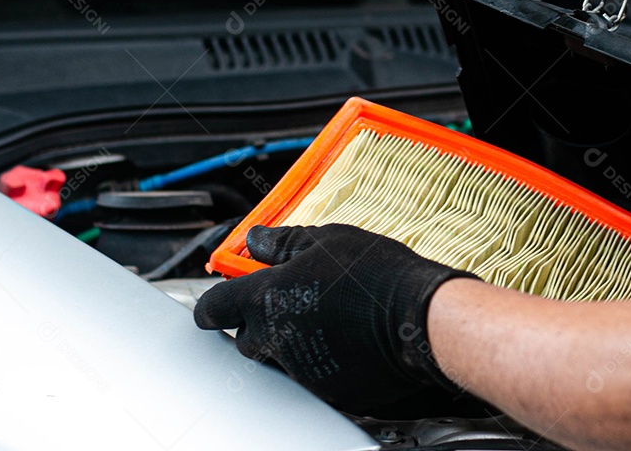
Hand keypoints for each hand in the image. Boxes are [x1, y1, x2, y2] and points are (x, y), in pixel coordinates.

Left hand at [194, 224, 478, 411]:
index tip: (213, 307)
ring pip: (278, 359)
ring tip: (324, 321)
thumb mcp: (328, 241)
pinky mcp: (327, 390)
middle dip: (255, 326)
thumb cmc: (376, 274)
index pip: (214, 308)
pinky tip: (345, 341)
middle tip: (282, 307)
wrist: (420, 318)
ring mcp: (301, 368)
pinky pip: (312, 376)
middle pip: (244, 341)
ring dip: (289, 343)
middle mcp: (276, 338)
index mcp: (267, 298)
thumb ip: (284, 243)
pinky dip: (320, 360)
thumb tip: (255, 240)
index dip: (211, 307)